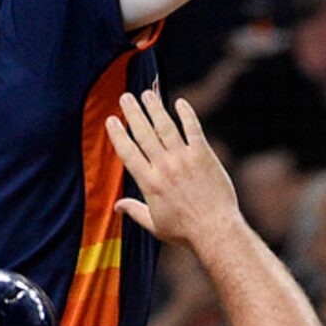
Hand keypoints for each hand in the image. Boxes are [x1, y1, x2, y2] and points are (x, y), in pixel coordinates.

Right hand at [109, 92, 239, 248]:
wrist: (215, 230)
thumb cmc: (185, 232)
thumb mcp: (155, 225)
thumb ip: (135, 211)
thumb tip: (117, 206)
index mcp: (149, 183)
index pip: (128, 152)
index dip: (118, 134)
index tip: (111, 120)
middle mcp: (164, 167)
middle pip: (144, 133)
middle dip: (133, 112)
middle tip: (125, 97)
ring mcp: (184, 159)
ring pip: (165, 126)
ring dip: (155, 108)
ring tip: (147, 94)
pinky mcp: (203, 155)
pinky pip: (193, 129)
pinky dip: (186, 114)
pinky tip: (180, 102)